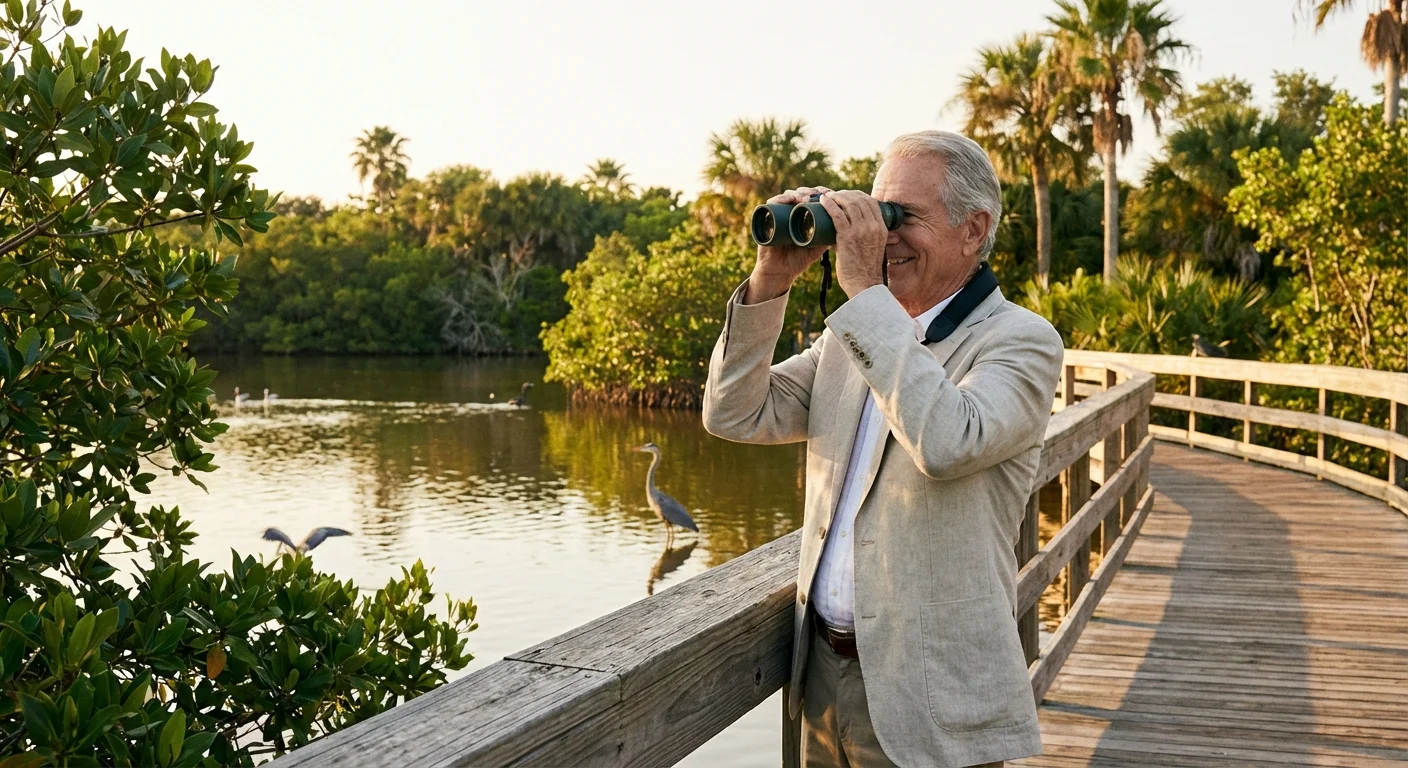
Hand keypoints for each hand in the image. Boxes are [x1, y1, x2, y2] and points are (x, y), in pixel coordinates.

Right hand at [745, 186, 831, 302]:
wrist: (780, 273)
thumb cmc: (797, 260)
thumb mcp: (816, 248)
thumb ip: (827, 239)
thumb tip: (844, 227)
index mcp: (802, 216)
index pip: (811, 198)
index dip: (820, 193)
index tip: (831, 193)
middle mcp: (789, 213)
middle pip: (799, 193)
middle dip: (810, 191)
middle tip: (818, 195)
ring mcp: (777, 215)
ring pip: (787, 196)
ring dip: (796, 193)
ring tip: (804, 198)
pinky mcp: (765, 220)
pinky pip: (770, 204)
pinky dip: (778, 199)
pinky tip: (787, 199)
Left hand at [819, 191, 888, 298]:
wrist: (864, 286)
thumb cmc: (864, 270)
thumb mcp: (872, 248)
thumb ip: (865, 237)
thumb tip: (848, 229)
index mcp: (881, 228)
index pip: (871, 202)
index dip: (857, 195)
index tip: (846, 196)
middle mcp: (873, 226)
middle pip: (860, 199)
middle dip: (845, 194)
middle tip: (834, 196)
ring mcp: (861, 231)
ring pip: (849, 203)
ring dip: (836, 197)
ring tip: (827, 198)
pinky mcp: (848, 237)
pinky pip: (837, 214)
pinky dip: (829, 205)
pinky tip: (822, 201)